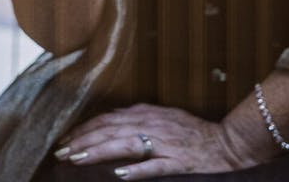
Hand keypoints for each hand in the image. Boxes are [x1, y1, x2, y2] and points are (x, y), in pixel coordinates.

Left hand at [54, 104, 253, 178]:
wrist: (226, 142)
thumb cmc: (194, 131)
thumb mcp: (163, 116)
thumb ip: (138, 117)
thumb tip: (113, 117)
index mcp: (147, 114)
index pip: (108, 119)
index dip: (85, 129)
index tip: (65, 139)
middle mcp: (152, 124)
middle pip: (110, 130)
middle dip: (83, 140)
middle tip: (61, 152)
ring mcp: (164, 143)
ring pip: (125, 145)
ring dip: (99, 151)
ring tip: (78, 159)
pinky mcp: (177, 161)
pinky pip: (154, 166)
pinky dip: (136, 170)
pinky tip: (119, 175)